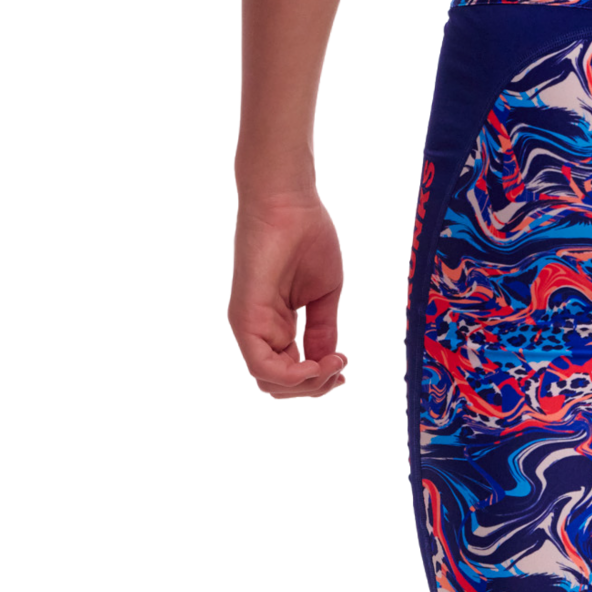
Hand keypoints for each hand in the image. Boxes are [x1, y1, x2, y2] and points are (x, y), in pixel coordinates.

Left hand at [226, 189, 348, 399]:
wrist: (291, 202)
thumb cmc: (308, 236)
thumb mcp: (324, 294)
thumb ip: (323, 330)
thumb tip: (329, 362)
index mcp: (276, 324)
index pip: (291, 371)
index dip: (320, 379)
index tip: (346, 367)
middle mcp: (258, 330)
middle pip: (279, 385)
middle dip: (316, 388)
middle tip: (341, 371)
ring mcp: (248, 327)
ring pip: (268, 383)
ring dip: (307, 385)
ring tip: (334, 365)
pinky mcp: (244, 319)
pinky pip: (261, 366)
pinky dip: (293, 376)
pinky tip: (318, 363)